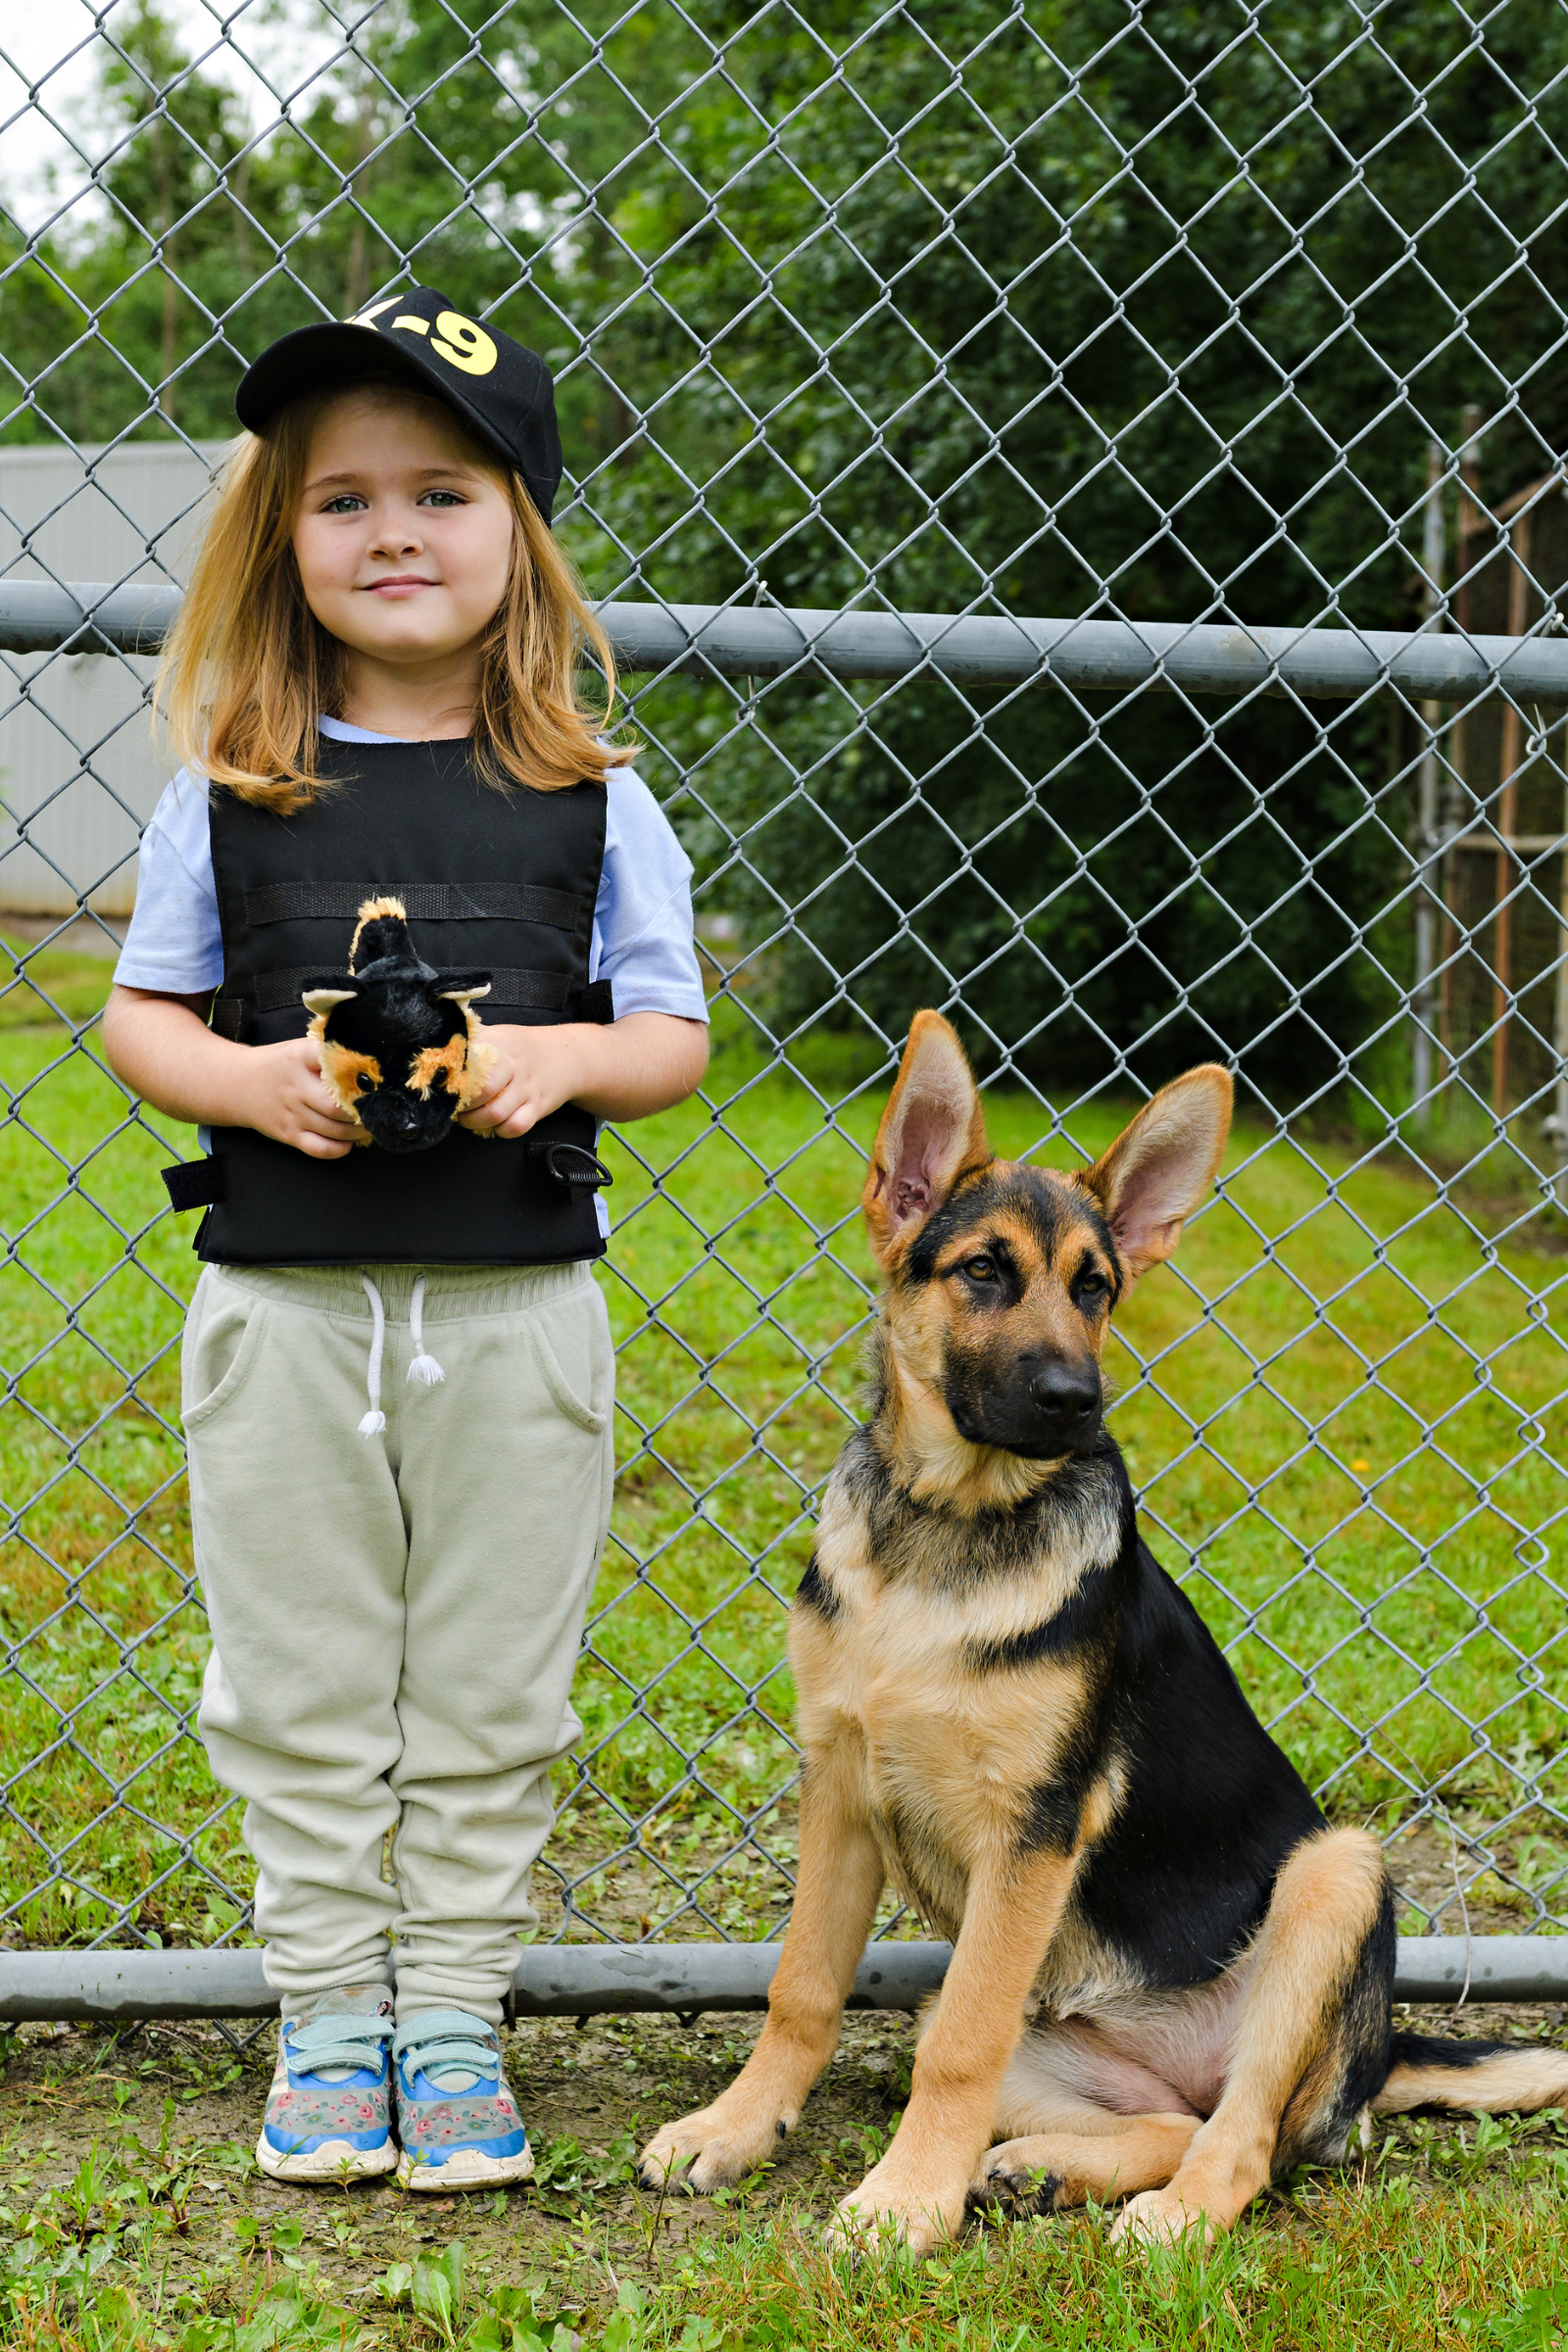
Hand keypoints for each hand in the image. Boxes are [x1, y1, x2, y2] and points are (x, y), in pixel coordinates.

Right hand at [228, 1036, 362, 1158]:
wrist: (237, 1085)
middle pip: (336, 1105)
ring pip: (334, 1129)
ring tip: (370, 1124)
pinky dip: (340, 1149)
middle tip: (377, 1108)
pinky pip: (320, 1149)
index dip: (355, 1068)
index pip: (329, 1058)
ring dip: (358, 1131)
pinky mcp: (289, 1135)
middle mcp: (296, 1087)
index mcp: (299, 1058)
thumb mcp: (298, 1049)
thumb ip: (327, 1054)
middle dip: (363, 1110)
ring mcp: (292, 1114)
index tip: (373, 1076)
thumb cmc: (278, 1065)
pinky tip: (350, 1142)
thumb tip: (367, 1060)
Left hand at [456, 1023, 595, 1139]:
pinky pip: (517, 1127)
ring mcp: (527, 1088)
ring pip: (495, 1114)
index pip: (469, 1062)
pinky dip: (501, 1131)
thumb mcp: (497, 1034)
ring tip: (468, 1118)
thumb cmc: (523, 1048)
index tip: (443, 1088)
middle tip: (454, 1107)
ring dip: (475, 1122)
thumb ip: (470, 1039)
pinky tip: (494, 1125)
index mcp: (498, 1044)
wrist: (567, 1055)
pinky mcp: (537, 1107)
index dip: (451, 1079)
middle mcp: (513, 1066)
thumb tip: (437, 1044)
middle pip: (481, 1090)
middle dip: (462, 1105)